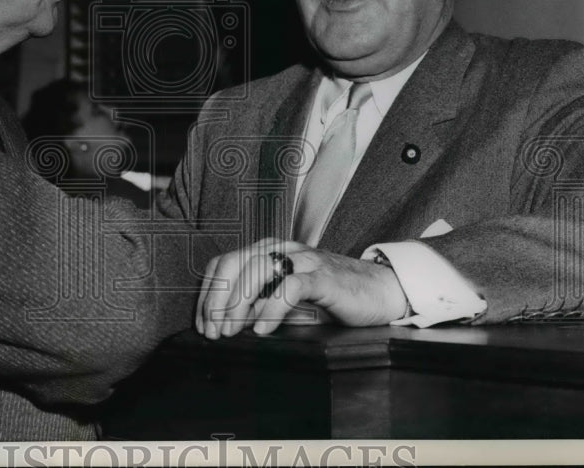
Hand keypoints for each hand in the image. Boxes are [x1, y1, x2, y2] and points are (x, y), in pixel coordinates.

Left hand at [196, 238, 408, 337]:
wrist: (380, 291)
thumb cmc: (332, 298)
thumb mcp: (286, 301)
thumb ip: (258, 304)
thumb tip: (224, 323)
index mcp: (269, 251)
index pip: (224, 263)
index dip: (207, 294)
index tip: (203, 324)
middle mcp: (283, 249)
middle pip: (234, 264)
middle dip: (216, 300)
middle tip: (213, 332)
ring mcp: (304, 260)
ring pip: (257, 270)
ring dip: (237, 304)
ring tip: (231, 331)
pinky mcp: (324, 276)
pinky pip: (291, 287)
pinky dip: (271, 309)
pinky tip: (262, 330)